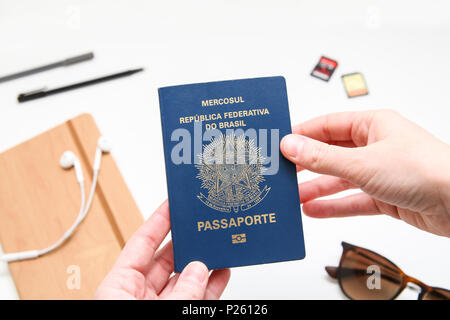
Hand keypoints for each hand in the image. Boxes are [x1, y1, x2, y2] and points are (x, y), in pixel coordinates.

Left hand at [95, 200, 230, 298]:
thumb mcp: (150, 310)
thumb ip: (179, 292)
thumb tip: (198, 270)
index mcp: (119, 286)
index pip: (141, 243)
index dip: (158, 221)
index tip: (172, 203)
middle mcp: (139, 294)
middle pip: (166, 258)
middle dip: (186, 242)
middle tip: (202, 225)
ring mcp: (158, 306)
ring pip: (185, 279)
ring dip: (203, 264)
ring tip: (219, 247)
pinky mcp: (177, 316)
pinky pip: (196, 297)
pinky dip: (211, 285)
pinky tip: (222, 272)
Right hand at [280, 110, 449, 236]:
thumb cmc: (425, 170)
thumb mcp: (363, 162)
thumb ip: (323, 157)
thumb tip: (290, 145)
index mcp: (372, 125)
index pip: (327, 125)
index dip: (302, 134)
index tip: (279, 144)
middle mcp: (375, 146)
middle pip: (331, 153)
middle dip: (306, 164)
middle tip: (281, 172)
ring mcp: (380, 172)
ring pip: (340, 179)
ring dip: (316, 188)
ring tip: (292, 196)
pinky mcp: (385, 196)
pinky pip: (352, 200)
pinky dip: (333, 206)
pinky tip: (314, 210)